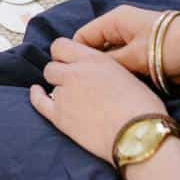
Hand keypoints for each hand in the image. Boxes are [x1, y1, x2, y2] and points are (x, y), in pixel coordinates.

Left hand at [29, 35, 169, 161]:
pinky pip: (40, 102)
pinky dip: (37, 96)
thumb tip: (99, 75)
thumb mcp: (127, 75)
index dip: (63, 54)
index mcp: (94, 59)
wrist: (137, 135)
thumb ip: (106, 70)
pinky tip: (37, 92)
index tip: (68, 61)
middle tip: (71, 82)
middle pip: (53, 65)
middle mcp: (75, 72)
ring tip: (69, 95)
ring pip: (49, 82)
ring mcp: (65, 94)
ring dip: (57, 86)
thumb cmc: (142, 107)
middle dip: (60, 71)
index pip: (62, 45)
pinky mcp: (60, 116)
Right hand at [73, 6, 179, 87]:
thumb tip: (85, 72)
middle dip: (94, 71)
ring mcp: (137, 46)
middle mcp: (123, 31)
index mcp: (115, 21)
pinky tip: (122, 95)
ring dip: (113, 79)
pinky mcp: (149, 61)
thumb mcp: (134, 56)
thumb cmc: (171, 47)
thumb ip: (107, 64)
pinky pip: (130, 72)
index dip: (74, 58)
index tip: (70, 80)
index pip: (82, 37)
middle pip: (98, 53)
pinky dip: (127, 82)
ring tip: (104, 96)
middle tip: (87, 92)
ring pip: (114, 65)